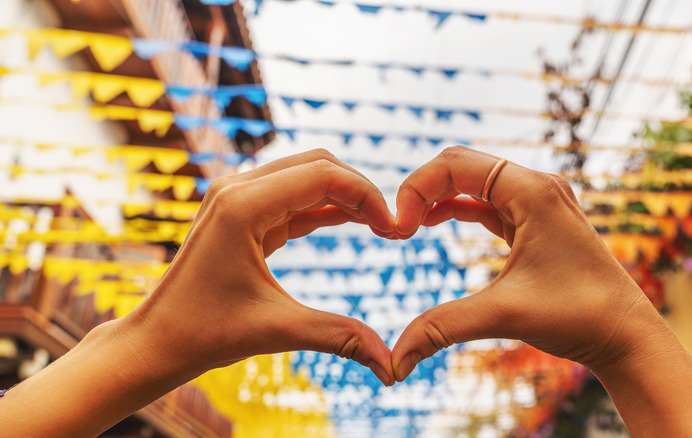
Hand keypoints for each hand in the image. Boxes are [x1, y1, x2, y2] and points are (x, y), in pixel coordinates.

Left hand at [130, 149, 395, 385]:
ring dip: (344, 197)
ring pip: (306, 176)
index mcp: (243, 204)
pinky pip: (292, 198)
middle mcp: (237, 188)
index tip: (395, 227)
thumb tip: (392, 367)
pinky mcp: (240, 212)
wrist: (158, 340)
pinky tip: (352, 224)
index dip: (366, 195)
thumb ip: (339, 337)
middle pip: (317, 165)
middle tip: (391, 227)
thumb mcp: (278, 330)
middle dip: (359, 191)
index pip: (322, 175)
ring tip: (379, 226)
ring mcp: (236, 196)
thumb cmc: (205, 333)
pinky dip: (324, 207)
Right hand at [391, 146, 664, 379]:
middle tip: (400, 226)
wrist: (625, 335)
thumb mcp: (503, 315)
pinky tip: (435, 223)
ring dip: (440, 197)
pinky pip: (489, 202)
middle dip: (424, 188)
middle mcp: (537, 186)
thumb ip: (442, 327)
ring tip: (410, 225)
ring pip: (476, 181)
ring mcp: (539, 202)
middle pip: (463, 164)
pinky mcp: (538, 221)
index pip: (456, 163)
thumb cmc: (578, 317)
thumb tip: (394, 360)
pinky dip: (459, 208)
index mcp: (532, 191)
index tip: (399, 228)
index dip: (417, 187)